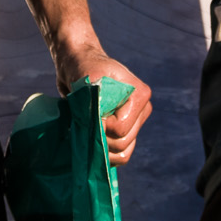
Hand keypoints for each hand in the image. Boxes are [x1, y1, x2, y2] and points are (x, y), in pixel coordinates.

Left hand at [59, 47, 153, 165]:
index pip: (120, 128)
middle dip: (100, 138)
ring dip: (102, 149)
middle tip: (84, 123)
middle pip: (123, 143)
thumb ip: (96, 103)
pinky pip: (121, 155)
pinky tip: (92, 143)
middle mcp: (142, 110)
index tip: (87, 113)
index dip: (100, 126)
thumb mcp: (88, 81)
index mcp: (139, 95)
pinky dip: (106, 155)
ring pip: (123, 153)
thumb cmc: (83, 69)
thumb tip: (99, 129)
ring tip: (86, 132)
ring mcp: (135, 122)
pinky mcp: (125, 132)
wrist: (78, 65)